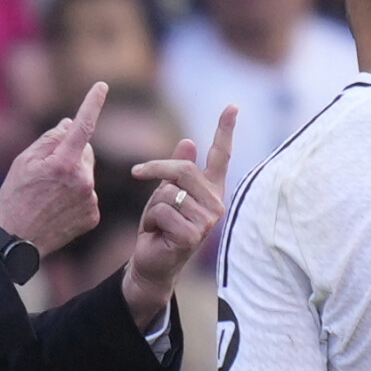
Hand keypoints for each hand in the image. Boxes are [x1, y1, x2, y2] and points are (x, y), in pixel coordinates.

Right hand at [0, 82, 104, 254]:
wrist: (16, 239)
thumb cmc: (15, 196)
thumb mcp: (24, 161)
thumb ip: (50, 139)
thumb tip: (70, 124)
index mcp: (63, 163)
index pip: (83, 126)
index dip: (93, 103)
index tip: (101, 87)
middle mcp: (82, 180)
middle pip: (85, 152)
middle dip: (71, 155)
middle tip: (46, 173)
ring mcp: (90, 199)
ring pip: (86, 175)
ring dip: (73, 178)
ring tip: (49, 195)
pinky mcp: (93, 215)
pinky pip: (88, 196)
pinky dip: (77, 197)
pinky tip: (58, 208)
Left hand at [121, 104, 234, 326]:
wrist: (152, 264)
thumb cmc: (160, 228)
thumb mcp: (166, 193)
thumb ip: (178, 170)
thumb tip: (189, 141)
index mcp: (211, 190)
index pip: (221, 156)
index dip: (226, 130)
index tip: (233, 106)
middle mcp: (216, 204)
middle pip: (183, 169)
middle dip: (155, 170)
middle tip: (137, 173)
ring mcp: (207, 221)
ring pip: (168, 192)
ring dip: (152, 206)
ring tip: (157, 223)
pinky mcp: (193, 234)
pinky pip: (162, 210)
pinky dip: (150, 220)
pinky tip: (157, 235)